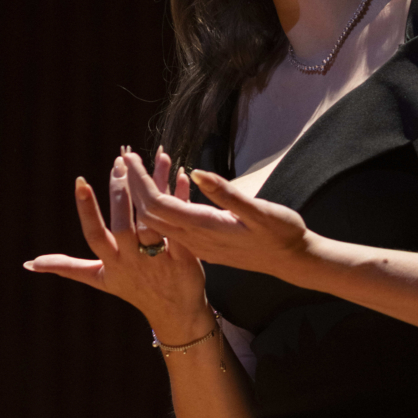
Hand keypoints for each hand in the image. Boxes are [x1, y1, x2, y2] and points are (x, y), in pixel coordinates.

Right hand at [23, 148, 211, 340]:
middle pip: (123, 225)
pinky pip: (182, 223)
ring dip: (154, 187)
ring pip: (153, 219)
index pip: (93, 235)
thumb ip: (67, 267)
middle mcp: (133, 260)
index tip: (80, 181)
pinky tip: (182, 174)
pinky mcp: (185, 256)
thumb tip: (28, 264)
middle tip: (120, 161)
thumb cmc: (135, 290)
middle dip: (120, 194)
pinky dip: (182, 199)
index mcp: (112, 262)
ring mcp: (159, 259)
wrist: (176, 313)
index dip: (87, 210)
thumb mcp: (99, 279)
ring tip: (153, 158)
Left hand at [123, 153, 310, 278]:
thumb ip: (227, 194)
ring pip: (158, 220)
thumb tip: (196, 172)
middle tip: (126, 156)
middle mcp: (195, 239)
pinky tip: (171, 184)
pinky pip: (173, 224)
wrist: (292, 261)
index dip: (140, 180)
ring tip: (139, 168)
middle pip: (150, 213)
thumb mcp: (259, 211)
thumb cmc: (281, 233)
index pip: (158, 204)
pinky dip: (163, 202)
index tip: (130, 156)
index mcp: (205, 228)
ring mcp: (198, 244)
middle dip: (134, 185)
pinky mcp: (203, 244)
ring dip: (145, 194)